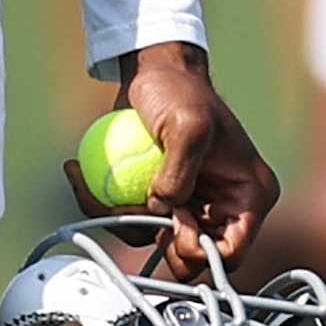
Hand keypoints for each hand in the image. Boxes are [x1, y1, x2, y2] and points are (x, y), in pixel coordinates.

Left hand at [65, 43, 278, 278]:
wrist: (153, 70)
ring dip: (120, 218)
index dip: (198, 252)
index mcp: (249, 197)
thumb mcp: (188, 124)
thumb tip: (162, 209)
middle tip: (137, 203)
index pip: (229, 253)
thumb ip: (178, 173)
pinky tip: (76, 172)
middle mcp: (222, 207)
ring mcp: (189, 204)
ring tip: (97, 183)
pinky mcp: (159, 197)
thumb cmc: (180, 89)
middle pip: (189, 255)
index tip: (173, 222)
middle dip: (156, 237)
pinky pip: (132, 218)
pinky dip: (103, 203)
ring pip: (153, 240)